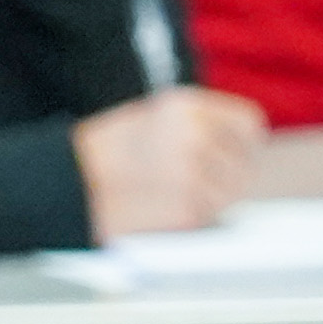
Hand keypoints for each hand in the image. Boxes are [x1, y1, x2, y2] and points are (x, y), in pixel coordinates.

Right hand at [70, 86, 265, 235]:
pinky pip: (212, 215)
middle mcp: (195, 137)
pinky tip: (170, 207)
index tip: (241, 154)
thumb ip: (199, 123)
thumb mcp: (156, 116)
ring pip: (232, 192)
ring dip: (215, 198)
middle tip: (209, 182)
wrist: (73, 183)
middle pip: (245, 163)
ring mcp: (193, 175)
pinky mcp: (187, 210)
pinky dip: (197, 215)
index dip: (248, 143)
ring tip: (180, 194)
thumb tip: (242, 145)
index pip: (249, 124)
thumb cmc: (110, 150)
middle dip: (233, 175)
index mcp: (187, 108)